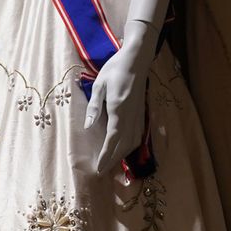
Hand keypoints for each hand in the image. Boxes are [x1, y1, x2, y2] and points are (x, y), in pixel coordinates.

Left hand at [83, 41, 149, 176]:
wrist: (137, 59)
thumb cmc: (115, 69)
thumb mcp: (99, 86)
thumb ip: (94, 108)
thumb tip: (88, 127)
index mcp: (118, 110)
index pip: (112, 139)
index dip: (106, 155)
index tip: (99, 168)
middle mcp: (131, 116)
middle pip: (124, 145)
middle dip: (113, 160)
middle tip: (102, 171)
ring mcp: (139, 115)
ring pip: (133, 142)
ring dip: (123, 154)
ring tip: (112, 163)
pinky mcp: (142, 113)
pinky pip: (138, 135)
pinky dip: (130, 145)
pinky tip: (124, 148)